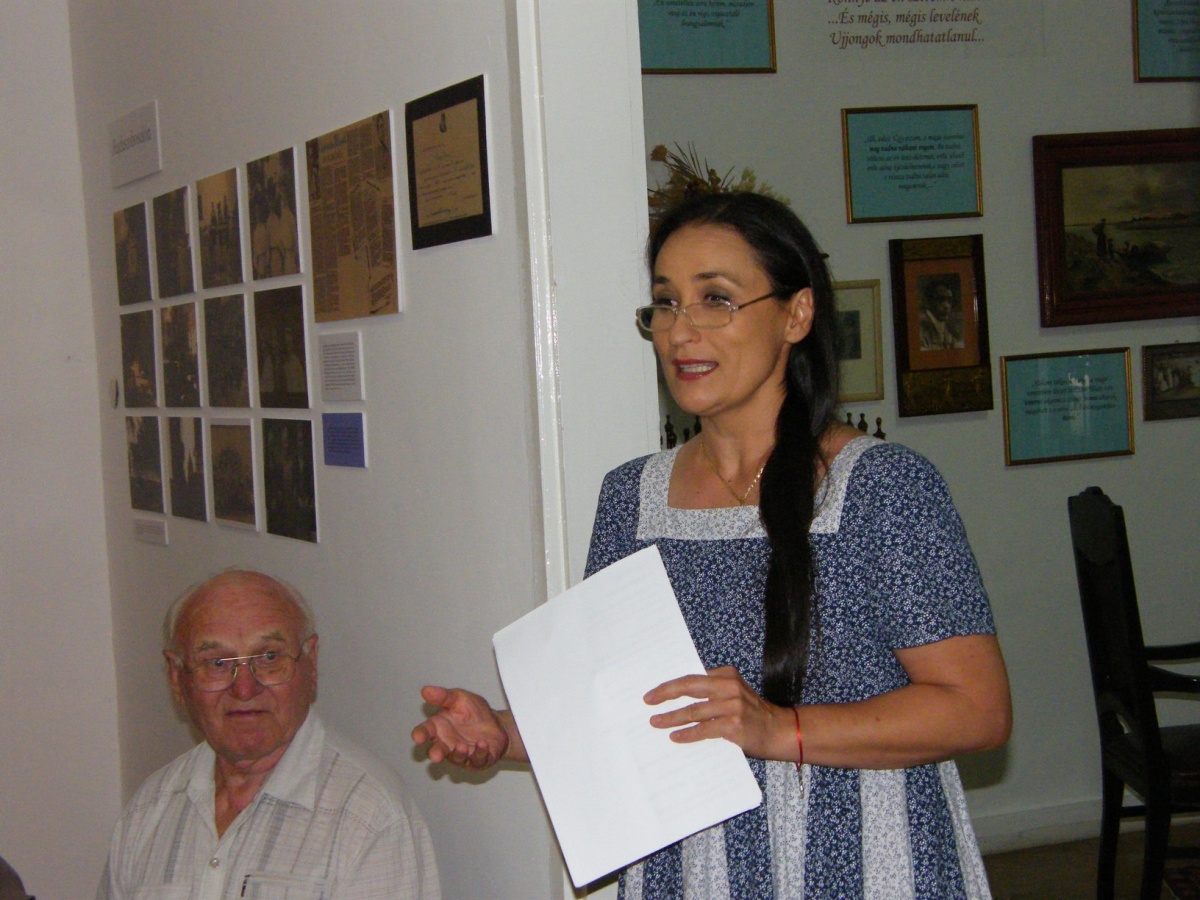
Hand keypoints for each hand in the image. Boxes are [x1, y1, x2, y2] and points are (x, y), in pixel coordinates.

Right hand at [411, 685, 512, 769]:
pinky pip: (478, 760)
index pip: (426, 731)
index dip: (420, 734)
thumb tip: (426, 690)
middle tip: (435, 755)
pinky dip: (479, 753)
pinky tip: (482, 744)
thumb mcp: (459, 698)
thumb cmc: (474, 712)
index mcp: (439, 728)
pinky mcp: (479, 760)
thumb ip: (444, 696)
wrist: (498, 724)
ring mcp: (463, 755)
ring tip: (462, 746)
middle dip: (436, 753)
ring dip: (459, 754)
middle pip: (438, 750)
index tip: (417, 737)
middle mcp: (448, 744)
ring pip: (457, 758)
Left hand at [643, 666, 794, 761]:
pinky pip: (704, 729)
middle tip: (648, 702)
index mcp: (726, 675)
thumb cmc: (754, 714)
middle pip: (689, 687)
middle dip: (665, 694)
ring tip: (656, 722)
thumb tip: (678, 699)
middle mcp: (729, 687)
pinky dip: (688, 734)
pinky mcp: (734, 725)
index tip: (653, 692)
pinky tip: (675, 737)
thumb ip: (712, 692)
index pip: (691, 677)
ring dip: (672, 718)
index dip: (670, 685)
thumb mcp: (735, 694)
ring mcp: (732, 706)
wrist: (782, 731)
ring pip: (694, 711)